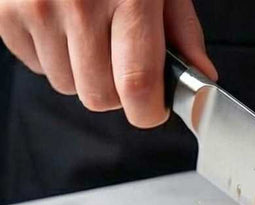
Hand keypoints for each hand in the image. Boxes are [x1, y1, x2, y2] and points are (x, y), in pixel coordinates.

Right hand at [0, 0, 214, 128]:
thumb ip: (182, 31)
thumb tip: (202, 79)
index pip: (138, 85)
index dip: (147, 110)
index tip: (152, 108)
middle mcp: (81, 3)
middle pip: (99, 97)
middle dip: (114, 90)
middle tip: (117, 57)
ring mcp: (39, 8)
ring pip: (67, 85)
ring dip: (80, 72)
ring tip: (85, 32)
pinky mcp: (7, 13)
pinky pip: (35, 66)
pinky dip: (49, 54)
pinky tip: (59, 23)